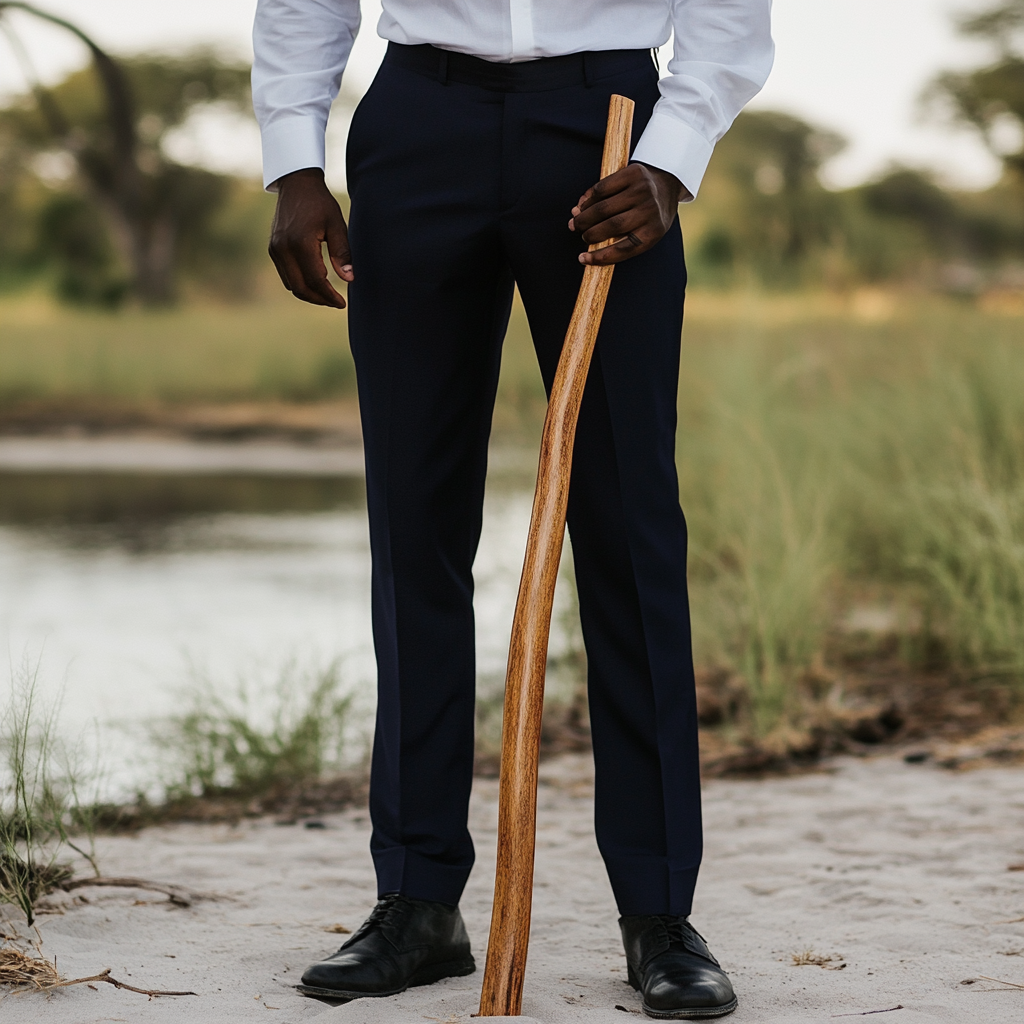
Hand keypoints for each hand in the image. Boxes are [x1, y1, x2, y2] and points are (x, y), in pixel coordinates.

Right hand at [269, 168, 352, 306]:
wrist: (296, 184)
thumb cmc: (320, 203)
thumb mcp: (337, 225)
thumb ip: (342, 253)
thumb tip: (349, 279)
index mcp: (301, 243)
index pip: (316, 280)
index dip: (330, 296)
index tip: (342, 303)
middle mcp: (283, 248)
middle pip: (300, 288)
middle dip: (319, 299)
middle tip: (335, 302)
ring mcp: (275, 249)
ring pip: (291, 285)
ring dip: (309, 294)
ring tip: (327, 295)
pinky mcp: (273, 249)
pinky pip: (286, 275)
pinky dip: (299, 283)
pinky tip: (314, 283)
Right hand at [568, 163, 689, 265]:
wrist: (668, 182)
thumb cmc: (650, 213)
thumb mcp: (645, 231)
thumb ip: (620, 240)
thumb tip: (587, 244)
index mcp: (654, 231)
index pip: (624, 249)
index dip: (600, 257)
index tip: (583, 259)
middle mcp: (650, 210)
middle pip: (611, 227)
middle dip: (589, 234)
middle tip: (580, 234)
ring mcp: (642, 190)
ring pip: (603, 208)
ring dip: (585, 217)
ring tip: (577, 221)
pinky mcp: (633, 173)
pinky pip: (603, 188)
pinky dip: (589, 198)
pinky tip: (584, 204)